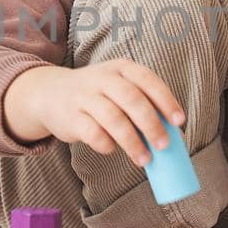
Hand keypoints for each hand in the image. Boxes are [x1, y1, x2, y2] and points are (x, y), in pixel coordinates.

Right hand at [4, 62, 185, 167]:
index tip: (179, 121)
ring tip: (144, 159)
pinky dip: (105, 144)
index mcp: (121, 68)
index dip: (165, 100)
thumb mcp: (117, 88)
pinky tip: (111, 149)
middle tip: (164, 146)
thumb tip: (171, 134)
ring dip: (132, 142)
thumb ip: (141, 104)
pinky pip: (92, 132)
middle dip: (151, 124)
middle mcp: (103, 78)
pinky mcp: (70, 116)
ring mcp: (84, 96)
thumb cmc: (96, 95)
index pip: (147, 80)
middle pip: (131, 99)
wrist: (49, 93)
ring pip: (113, 118)